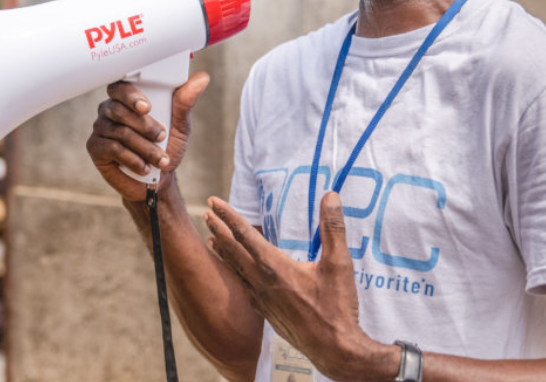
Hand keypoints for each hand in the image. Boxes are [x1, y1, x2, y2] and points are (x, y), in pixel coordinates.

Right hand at [85, 71, 209, 201]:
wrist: (156, 179)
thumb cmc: (166, 146)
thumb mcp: (180, 124)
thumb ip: (185, 101)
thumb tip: (201, 78)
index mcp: (127, 98)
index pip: (121, 86)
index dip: (131, 94)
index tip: (147, 107)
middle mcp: (110, 109)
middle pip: (119, 109)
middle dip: (144, 126)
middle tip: (161, 137)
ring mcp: (101, 128)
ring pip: (120, 132)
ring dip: (144, 147)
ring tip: (161, 159)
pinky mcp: (95, 147)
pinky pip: (112, 149)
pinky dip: (133, 159)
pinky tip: (144, 167)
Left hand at [205, 192, 389, 380]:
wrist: (333, 349)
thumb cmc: (336, 307)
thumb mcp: (339, 263)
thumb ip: (333, 228)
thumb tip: (330, 196)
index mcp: (275, 267)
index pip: (245, 234)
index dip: (228, 216)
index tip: (213, 201)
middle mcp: (262, 282)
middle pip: (233, 250)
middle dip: (218, 229)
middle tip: (206, 213)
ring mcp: (261, 299)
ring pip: (236, 270)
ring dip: (223, 252)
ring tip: (212, 240)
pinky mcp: (266, 312)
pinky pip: (244, 287)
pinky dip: (236, 273)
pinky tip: (238, 274)